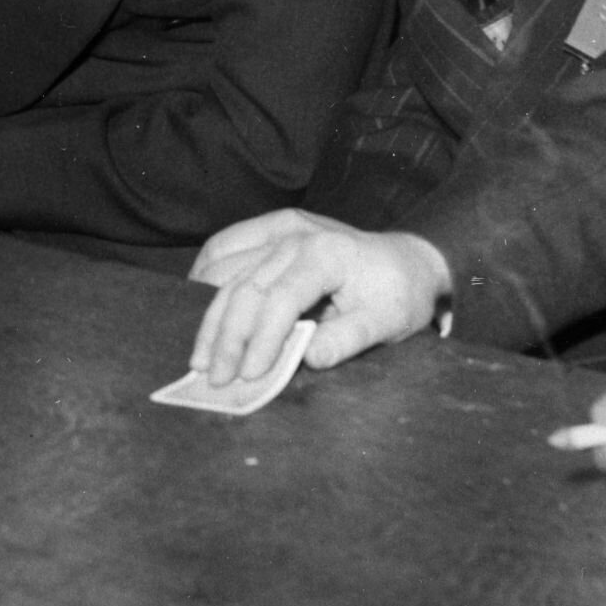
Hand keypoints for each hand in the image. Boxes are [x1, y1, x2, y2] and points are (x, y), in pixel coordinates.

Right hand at [185, 210, 449, 386]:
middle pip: (246, 286)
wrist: (406, 259)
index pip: (281, 299)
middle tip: (214, 378)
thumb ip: (347, 340)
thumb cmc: (397, 295)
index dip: (261, 339)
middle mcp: (296, 235)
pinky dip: (206, 277)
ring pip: (226, 268)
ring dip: (210, 314)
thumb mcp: (386, 323)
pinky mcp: (269, 227)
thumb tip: (307, 360)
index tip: (248, 376)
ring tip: (201, 355)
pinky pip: (224, 245)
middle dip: (226, 336)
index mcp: (327, 255)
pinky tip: (199, 307)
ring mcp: (279, 228)